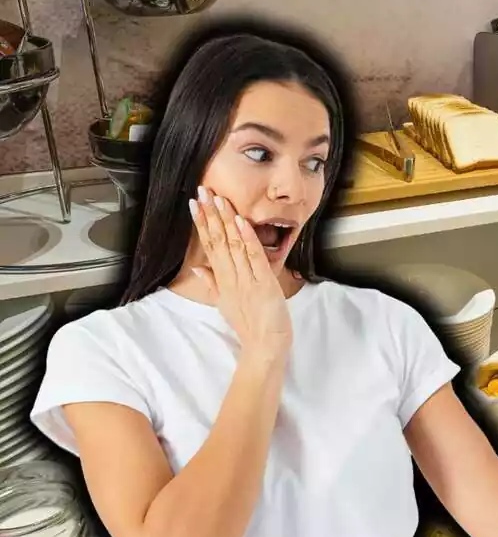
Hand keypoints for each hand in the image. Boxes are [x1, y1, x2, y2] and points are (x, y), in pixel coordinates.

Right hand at [189, 186, 291, 354]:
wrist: (264, 345)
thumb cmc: (248, 324)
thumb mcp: (225, 303)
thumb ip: (211, 283)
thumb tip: (196, 268)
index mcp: (222, 280)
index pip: (209, 246)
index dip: (202, 223)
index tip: (194, 204)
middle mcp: (230, 277)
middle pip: (217, 240)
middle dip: (209, 214)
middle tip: (202, 191)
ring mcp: (245, 279)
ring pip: (232, 244)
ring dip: (225, 220)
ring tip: (217, 199)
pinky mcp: (262, 283)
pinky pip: (253, 257)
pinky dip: (247, 238)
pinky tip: (240, 221)